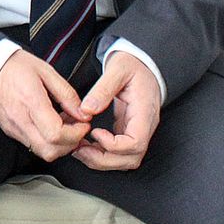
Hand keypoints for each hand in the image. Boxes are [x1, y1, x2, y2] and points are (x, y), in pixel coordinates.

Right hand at [0, 50, 91, 160]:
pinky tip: (49, 125)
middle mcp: (20, 120)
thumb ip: (67, 94)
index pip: (56, 134)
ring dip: (58, 145)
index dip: (76, 133)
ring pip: (41, 152)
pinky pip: (32, 145)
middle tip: (76, 128)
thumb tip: (82, 113)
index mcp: (31, 102)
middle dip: (70, 144)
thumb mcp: (46, 71)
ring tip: (62, 125)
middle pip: (50, 151)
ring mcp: (13, 128)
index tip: (82, 123)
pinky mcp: (9, 130)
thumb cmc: (13, 66)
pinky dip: (46, 141)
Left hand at [73, 52, 160, 170]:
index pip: (136, 143)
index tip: (94, 132)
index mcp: (145, 113)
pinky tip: (85, 144)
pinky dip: (102, 152)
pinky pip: (119, 151)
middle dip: (104, 160)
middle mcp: (144, 127)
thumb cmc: (134, 65)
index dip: (113, 145)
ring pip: (126, 160)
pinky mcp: (128, 129)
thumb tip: (87, 109)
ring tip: (79, 149)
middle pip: (131, 159)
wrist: (144, 64)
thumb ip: (103, 89)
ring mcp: (137, 130)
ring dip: (102, 160)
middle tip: (79, 149)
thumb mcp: (118, 69)